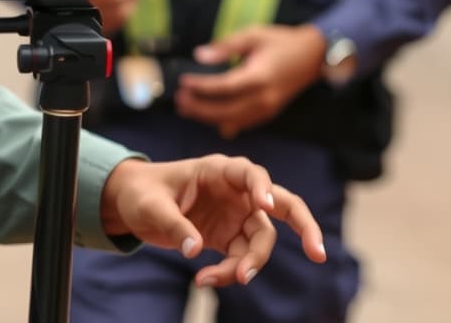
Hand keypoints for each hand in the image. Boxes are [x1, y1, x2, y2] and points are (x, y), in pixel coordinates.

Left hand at [100, 154, 326, 287]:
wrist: (132, 204)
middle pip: (282, 204)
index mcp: (217, 170)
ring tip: (215, 278)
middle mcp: (235, 192)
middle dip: (303, 226)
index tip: (265, 206)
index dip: (262, 188)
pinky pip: (242, 259)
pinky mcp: (229, 238)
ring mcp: (236, 216)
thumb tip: (196, 251)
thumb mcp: (150, 206)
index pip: (250, 173)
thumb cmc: (141, 193)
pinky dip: (229, 273)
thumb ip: (173, 225)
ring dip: (248, 263)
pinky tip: (203, 279)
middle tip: (318, 254)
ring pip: (261, 241)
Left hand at [173, 25, 325, 137]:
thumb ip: (226, 47)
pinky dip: (224, 122)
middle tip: (178, 100)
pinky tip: (208, 119)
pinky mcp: (269, 113)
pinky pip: (243, 123)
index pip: (224, 87)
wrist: (313, 56)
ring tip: (186, 109)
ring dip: (208, 117)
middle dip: (199, 108)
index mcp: (259, 77)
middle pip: (225, 110)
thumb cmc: (280, 41)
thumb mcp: (252, 35)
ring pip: (233, 120)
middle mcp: (264, 98)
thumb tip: (199, 55)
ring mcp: (268, 109)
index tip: (182, 82)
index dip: (201, 87)